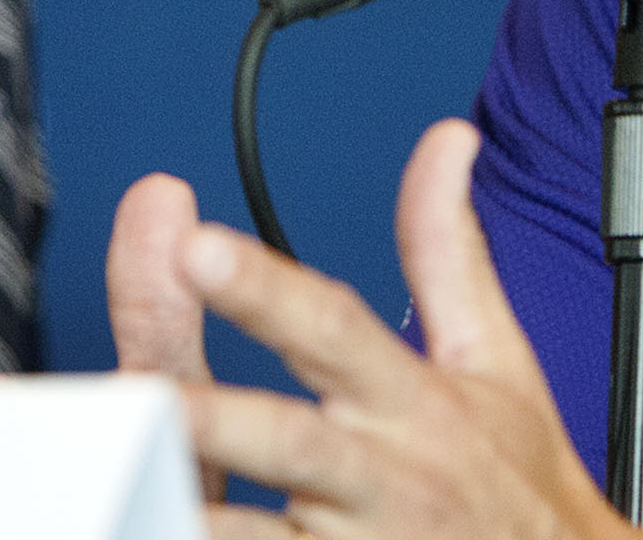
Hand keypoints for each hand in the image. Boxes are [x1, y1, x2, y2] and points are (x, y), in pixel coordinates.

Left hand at [181, 118, 641, 539]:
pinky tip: (152, 528)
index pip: (334, 328)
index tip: (197, 246)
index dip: (266, 288)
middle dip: (214, 418)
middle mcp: (382, 475)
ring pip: (260, 539)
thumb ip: (447, 248)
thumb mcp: (493, 355)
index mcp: (411, 399)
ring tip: (125, 488)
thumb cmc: (517, 478)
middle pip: (288, 442)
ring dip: (195, 514)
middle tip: (139, 390)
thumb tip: (445, 142)